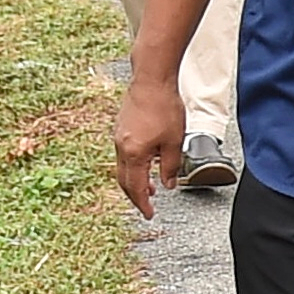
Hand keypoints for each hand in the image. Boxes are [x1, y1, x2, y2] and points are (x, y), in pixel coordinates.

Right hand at [111, 70, 181, 216]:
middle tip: (147, 206)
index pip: (136, 187)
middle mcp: (121, 147)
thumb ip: (171, 166)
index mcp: (134, 154)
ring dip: (135, 180)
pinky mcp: (121, 128)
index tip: (149, 214)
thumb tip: (168, 185)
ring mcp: (119, 137)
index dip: (143, 203)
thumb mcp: (174, 141)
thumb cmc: (164, 106)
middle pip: (125, 181)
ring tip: (150, 187)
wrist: (151, 79)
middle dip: (136, 196)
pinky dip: (133, 165)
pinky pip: (124, 154)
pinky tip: (147, 163)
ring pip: (123, 168)